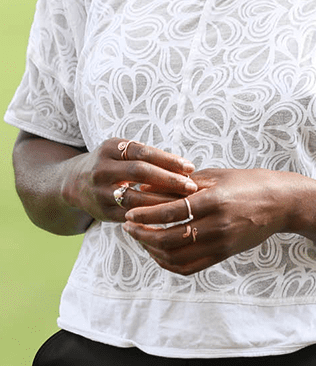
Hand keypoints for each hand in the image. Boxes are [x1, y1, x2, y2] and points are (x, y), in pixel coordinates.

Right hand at [62, 139, 197, 223]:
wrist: (73, 183)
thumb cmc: (110, 164)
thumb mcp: (120, 151)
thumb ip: (145, 156)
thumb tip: (183, 168)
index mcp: (110, 148)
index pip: (143, 152)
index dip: (168, 160)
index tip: (190, 167)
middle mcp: (102, 169)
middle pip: (140, 172)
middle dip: (168, 179)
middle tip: (191, 186)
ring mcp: (100, 192)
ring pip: (135, 197)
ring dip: (162, 201)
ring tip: (184, 203)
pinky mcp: (103, 212)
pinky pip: (130, 215)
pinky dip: (150, 215)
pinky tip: (167, 217)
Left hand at [123, 167, 302, 273]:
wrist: (279, 203)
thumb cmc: (245, 183)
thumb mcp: (215, 175)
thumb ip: (182, 183)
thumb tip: (147, 186)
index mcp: (214, 199)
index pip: (172, 212)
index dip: (146, 214)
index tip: (128, 212)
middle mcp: (217, 224)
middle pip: (170, 238)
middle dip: (144, 234)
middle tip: (128, 226)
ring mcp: (221, 243)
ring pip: (176, 257)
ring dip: (152, 250)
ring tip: (139, 237)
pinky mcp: (223, 255)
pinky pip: (189, 267)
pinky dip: (168, 263)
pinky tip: (157, 252)